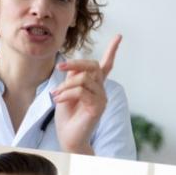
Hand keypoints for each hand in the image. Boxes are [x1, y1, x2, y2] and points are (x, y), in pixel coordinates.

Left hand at [50, 33, 120, 154]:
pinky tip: (58, 100)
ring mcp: (101, 98)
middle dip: (75, 63)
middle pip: (92, 66)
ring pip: (84, 79)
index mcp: (95, 85)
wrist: (68, 138)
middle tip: (59, 66)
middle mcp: (101, 90)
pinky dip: (66, 94)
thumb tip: (74, 66)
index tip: (119, 36)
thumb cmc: (67, 117)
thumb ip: (72, 77)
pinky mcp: (97, 107)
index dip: (113, 50)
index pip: (106, 65)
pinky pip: (81, 92)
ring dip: (66, 85)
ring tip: (56, 95)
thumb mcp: (66, 91)